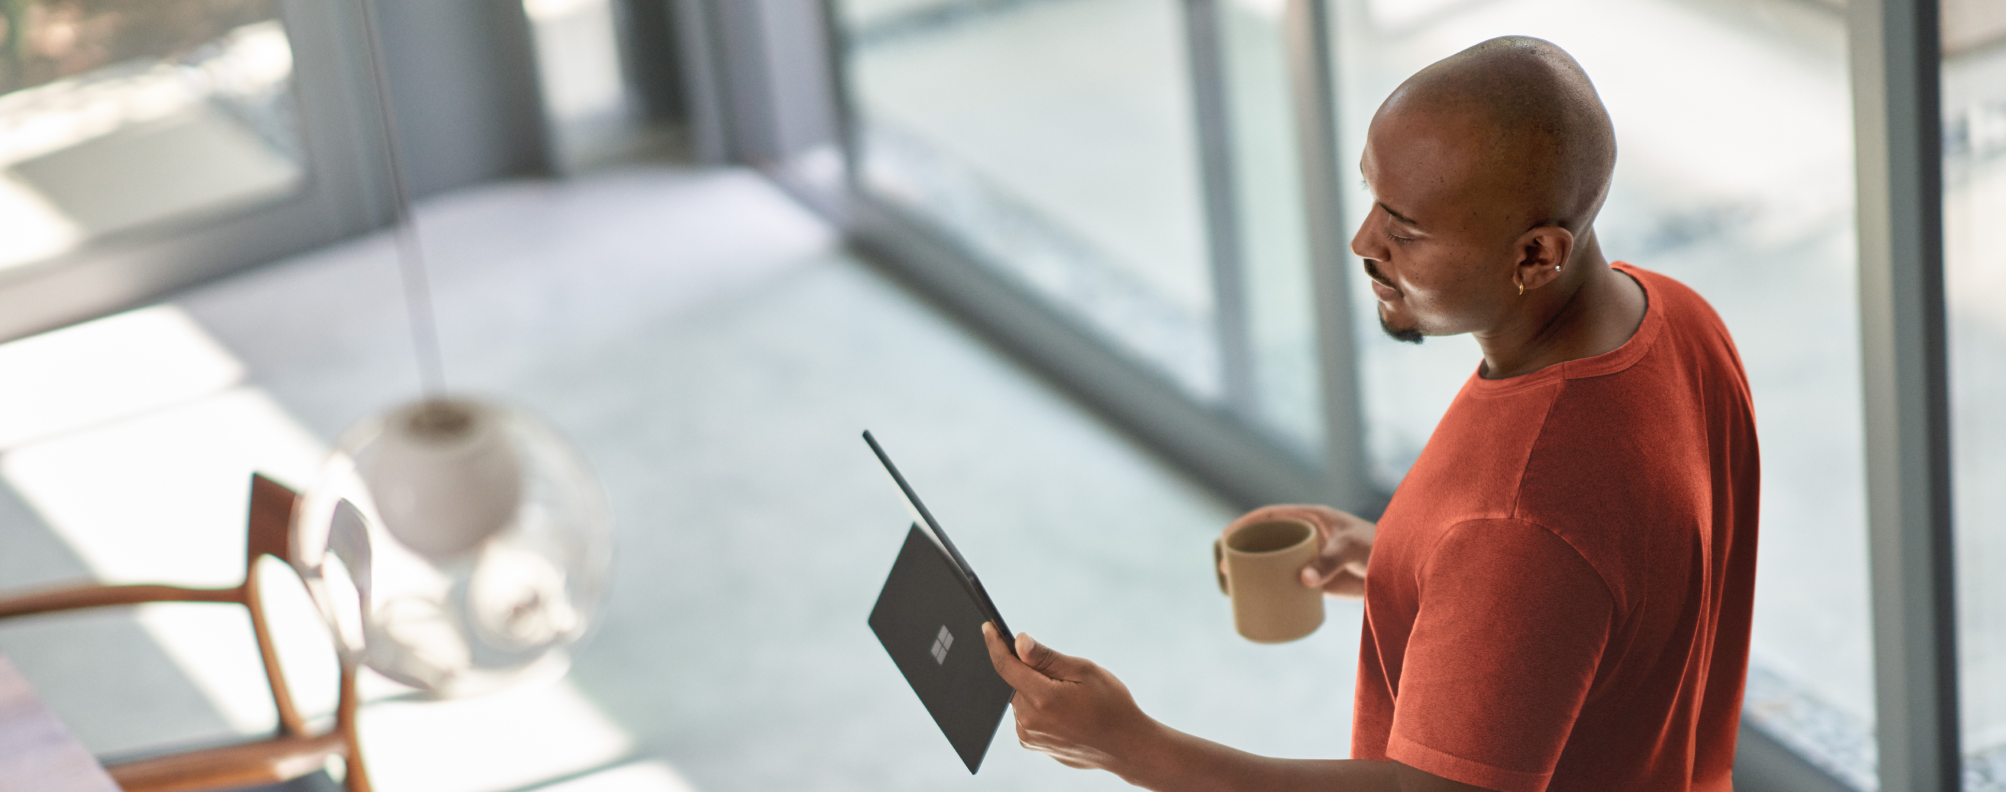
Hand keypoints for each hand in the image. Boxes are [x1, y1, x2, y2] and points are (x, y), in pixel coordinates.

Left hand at [982, 623, 1160, 778]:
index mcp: (1042, 698)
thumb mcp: (1084, 671)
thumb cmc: (1112, 705)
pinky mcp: (1033, 743)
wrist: (1126, 746)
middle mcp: (1029, 720)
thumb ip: (1046, 657)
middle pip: (1012, 682)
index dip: (995, 643)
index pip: (1005, 665)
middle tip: (1048, 662)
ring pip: (1019, 698)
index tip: (988, 626)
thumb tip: (1019, 641)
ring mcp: (1029, 735)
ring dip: (1031, 688)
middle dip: (1023, 666)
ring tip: (1064, 691)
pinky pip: (1025, 715)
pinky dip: (1035, 704)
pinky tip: (1061, 708)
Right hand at [1223, 505, 1375, 598]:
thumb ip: (1329, 561)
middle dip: (1242, 550)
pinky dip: (1271, 589)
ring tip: (1232, 585)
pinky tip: (1257, 599)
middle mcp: (1306, 537)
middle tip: (1224, 566)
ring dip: (1253, 571)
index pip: (1270, 516)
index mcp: (1310, 518)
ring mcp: (1309, 559)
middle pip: (1266, 540)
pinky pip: (1287, 582)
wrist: (1401, 572)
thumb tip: (1303, 580)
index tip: (1226, 536)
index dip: (1245, 523)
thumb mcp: (1351, 548)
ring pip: (1273, 562)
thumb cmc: (1379, 549)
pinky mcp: (1316, 580)